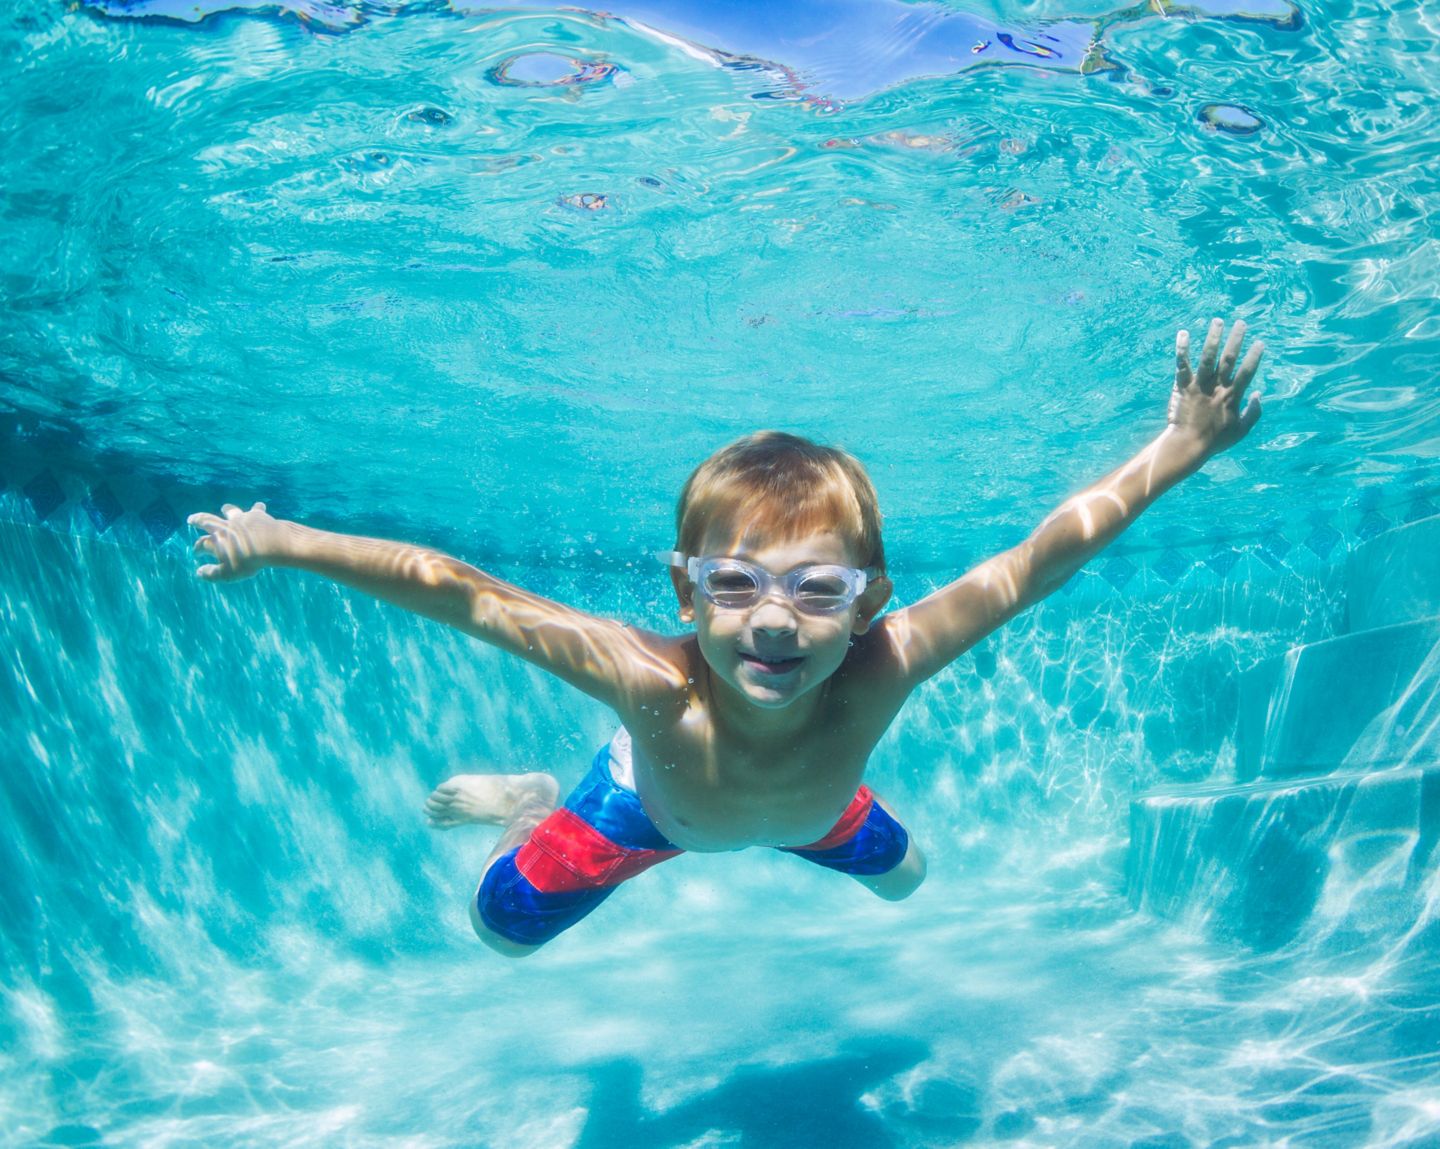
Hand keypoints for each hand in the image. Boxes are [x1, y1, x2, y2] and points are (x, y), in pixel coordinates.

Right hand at [187, 502, 287, 580]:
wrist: (273, 544)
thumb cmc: (249, 561)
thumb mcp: (228, 574)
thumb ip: (212, 573)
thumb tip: (199, 573)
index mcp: (216, 541)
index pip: (202, 544)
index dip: (198, 550)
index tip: (196, 554)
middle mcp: (226, 527)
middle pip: (208, 521)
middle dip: (198, 520)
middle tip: (191, 519)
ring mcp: (241, 519)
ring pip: (231, 511)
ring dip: (227, 510)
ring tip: (224, 507)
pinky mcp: (257, 515)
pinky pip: (256, 509)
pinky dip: (257, 507)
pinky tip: (259, 505)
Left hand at [1167, 317, 1263, 457]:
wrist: (1187, 445)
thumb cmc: (1215, 441)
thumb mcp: (1240, 430)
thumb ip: (1253, 413)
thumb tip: (1259, 395)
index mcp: (1232, 397)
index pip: (1247, 372)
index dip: (1254, 357)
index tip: (1260, 342)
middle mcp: (1216, 388)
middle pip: (1228, 359)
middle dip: (1236, 340)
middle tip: (1241, 323)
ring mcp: (1198, 386)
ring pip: (1207, 358)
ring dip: (1213, 338)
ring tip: (1218, 321)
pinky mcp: (1182, 387)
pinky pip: (1182, 366)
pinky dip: (1182, 349)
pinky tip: (1183, 334)